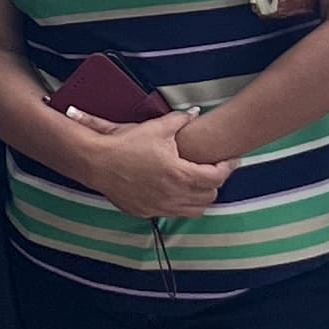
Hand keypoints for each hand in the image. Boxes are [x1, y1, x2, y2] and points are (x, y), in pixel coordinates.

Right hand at [60, 109, 227, 219]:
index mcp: (180, 174)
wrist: (97, 162)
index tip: (231, 160)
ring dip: (200, 197)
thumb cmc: (126, 144)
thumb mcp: (157, 127)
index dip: (228, 167)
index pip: (217, 177)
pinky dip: (180, 205)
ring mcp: (160, 207)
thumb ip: (181, 120)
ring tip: (197, 183)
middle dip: (215, 183)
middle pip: (210, 196)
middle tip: (213, 169)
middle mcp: (174, 195)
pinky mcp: (147, 212)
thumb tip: (194, 114)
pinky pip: (173, 213)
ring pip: (195, 211)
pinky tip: (174, 191)